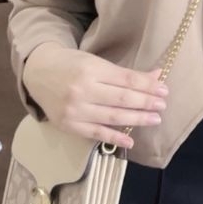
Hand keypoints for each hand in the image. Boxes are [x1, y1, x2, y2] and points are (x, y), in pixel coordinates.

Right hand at [22, 43, 167, 148]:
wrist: (38, 73)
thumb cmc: (71, 64)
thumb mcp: (96, 62)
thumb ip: (124, 73)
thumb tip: (156, 76)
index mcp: (91, 69)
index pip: (126, 80)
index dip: (147, 85)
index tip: (164, 89)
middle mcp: (83, 90)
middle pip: (121, 99)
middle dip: (145, 102)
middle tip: (163, 105)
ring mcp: (75, 110)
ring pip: (112, 117)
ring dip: (137, 119)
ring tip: (154, 119)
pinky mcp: (68, 126)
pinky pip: (96, 134)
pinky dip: (114, 138)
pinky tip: (131, 141)